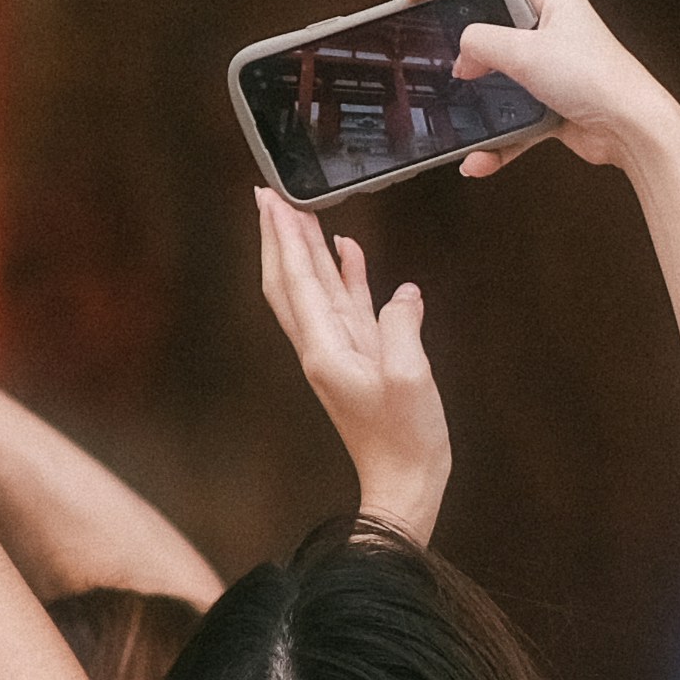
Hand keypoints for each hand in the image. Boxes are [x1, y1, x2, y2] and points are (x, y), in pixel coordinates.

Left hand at [251, 187, 449, 539]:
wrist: (404, 484)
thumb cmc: (405, 439)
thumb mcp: (408, 377)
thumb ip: (401, 326)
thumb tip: (403, 293)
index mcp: (324, 350)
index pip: (297, 280)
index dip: (286, 237)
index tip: (273, 200)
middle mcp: (322, 347)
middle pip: (291, 280)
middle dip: (280, 236)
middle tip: (270, 195)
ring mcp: (340, 352)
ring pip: (315, 289)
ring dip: (307, 249)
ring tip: (303, 212)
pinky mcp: (360, 358)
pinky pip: (346, 306)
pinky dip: (345, 275)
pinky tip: (348, 251)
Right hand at [406, 0, 679, 182]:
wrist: (635, 130)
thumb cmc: (597, 81)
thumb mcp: (526, 53)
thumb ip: (482, 43)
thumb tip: (463, 55)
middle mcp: (549, 21)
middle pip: (486, 13)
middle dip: (454, 32)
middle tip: (422, 40)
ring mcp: (549, 60)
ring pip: (495, 68)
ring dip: (475, 90)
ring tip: (455, 101)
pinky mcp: (551, 98)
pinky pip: (511, 113)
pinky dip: (495, 138)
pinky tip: (480, 158)